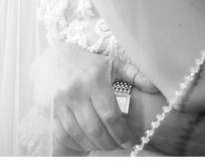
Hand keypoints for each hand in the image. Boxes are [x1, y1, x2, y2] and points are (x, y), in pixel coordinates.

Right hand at [30, 42, 157, 152]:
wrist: (52, 59)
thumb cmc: (87, 64)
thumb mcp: (111, 64)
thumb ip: (134, 75)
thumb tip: (155, 87)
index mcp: (94, 80)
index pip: (111, 116)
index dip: (122, 133)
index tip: (129, 141)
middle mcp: (75, 91)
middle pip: (96, 129)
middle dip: (110, 143)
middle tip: (118, 146)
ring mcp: (60, 102)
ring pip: (79, 134)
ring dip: (95, 145)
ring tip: (105, 145)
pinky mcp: (48, 110)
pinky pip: (63, 135)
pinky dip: (76, 144)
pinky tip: (87, 142)